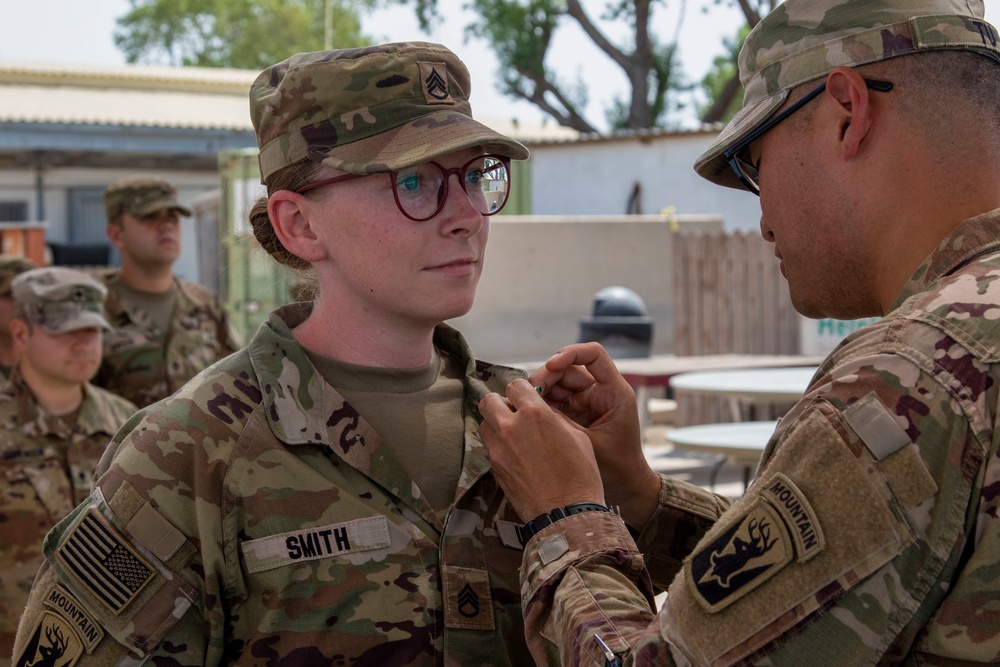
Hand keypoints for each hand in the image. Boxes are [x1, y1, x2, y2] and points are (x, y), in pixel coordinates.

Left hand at [479, 379, 603, 520]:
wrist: (567, 514)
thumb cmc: (580, 476)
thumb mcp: (576, 435)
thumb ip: (553, 417)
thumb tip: (540, 411)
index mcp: (534, 413)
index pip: (515, 386)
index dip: (523, 390)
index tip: (528, 397)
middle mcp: (510, 427)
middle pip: (489, 401)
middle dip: (501, 403)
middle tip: (514, 413)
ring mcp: (498, 449)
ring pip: (485, 424)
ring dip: (496, 424)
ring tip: (513, 434)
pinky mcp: (494, 469)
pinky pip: (489, 447)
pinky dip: (498, 445)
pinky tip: (515, 455)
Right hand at [528, 343, 659, 527]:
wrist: (626, 489)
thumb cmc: (617, 469)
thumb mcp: (589, 443)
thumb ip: (563, 421)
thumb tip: (533, 403)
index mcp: (614, 392)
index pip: (593, 355)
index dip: (571, 353)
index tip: (552, 365)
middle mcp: (600, 392)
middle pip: (569, 368)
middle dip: (547, 375)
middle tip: (530, 391)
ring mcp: (586, 403)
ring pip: (558, 383)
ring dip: (540, 389)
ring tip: (525, 404)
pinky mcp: (574, 414)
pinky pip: (554, 400)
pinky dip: (540, 403)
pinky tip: (527, 412)